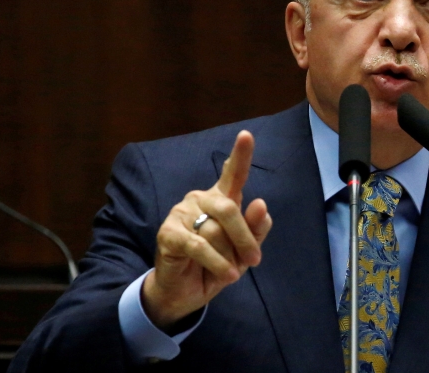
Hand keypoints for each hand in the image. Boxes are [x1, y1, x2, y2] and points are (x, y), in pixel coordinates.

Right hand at [142, 130, 272, 329]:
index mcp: (221, 199)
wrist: (186, 292)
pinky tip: (227, 275)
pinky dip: (217, 263)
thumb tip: (260, 205)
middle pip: (229, 209)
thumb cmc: (217, 265)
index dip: (240, 154)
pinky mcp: (168, 233)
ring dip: (229, 256)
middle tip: (255, 259)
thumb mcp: (243, 250)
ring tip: (230, 271)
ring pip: (215, 230)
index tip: (247, 135)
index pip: (232, 174)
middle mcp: (200, 199)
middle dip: (244, 237)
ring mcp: (181, 213)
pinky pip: (199, 245)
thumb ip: (256, 228)